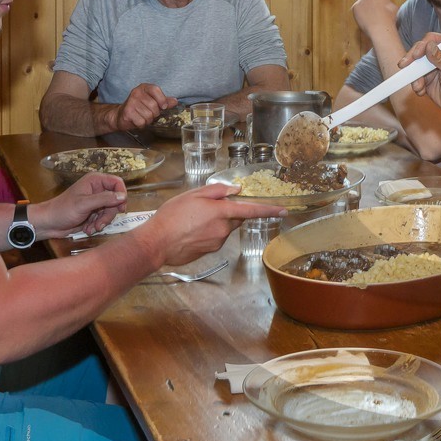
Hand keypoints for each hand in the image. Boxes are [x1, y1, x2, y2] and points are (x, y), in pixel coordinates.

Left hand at [39, 173, 128, 237]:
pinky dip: (97, 225)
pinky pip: (103, 218)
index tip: (120, 208)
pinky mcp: (93, 212)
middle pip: (115, 200)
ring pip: (110, 211)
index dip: (121, 194)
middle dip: (108, 214)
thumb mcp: (84, 204)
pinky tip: (88, 229)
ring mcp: (95, 202)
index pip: (117, 183)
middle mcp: (97, 189)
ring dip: (102, 222)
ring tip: (92, 228)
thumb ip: (104, 199)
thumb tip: (123, 197)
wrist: (49, 224)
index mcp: (95, 181)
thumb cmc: (63, 210)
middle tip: (100, 224)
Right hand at [112, 84, 175, 132]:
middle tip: (148, 113)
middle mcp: (136, 93)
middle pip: (154, 106)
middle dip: (154, 114)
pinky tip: (137, 121)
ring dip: (148, 120)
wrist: (121, 115)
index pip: (156, 89)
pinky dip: (141, 124)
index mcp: (144, 87)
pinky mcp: (127, 112)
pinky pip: (142, 121)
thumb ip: (164, 101)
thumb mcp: (152, 102)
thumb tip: (175, 101)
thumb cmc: (139, 108)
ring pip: (149, 115)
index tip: (164, 107)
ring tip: (142, 117)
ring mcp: (131, 102)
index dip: (162, 99)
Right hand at [150, 184, 285, 268]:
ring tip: (194, 219)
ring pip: (225, 228)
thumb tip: (235, 190)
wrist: (157, 243)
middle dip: (228, 211)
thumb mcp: (192, 195)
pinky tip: (192, 229)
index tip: (283, 211)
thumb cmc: (171, 217)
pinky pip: (216, 237)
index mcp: (221, 212)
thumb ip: (216, 191)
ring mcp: (218, 241)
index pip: (251, 210)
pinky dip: (209, 231)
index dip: (269, 210)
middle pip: (236, 218)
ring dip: (217, 221)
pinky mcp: (211, 250)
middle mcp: (223, 228)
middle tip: (207, 207)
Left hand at [351, 0, 400, 33]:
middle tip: (372, 10)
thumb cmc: (389, 21)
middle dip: (369, 0)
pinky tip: (365, 19)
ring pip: (361, 2)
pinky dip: (359, 13)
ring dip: (364, 7)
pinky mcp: (355, 7)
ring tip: (370, 17)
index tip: (377, 0)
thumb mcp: (394, 7)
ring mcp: (361, 0)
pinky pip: (356, 9)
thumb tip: (386, 3)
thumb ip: (387, 2)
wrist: (381, 29)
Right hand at [404, 32, 440, 122]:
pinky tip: (422, 91)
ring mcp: (430, 66)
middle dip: (411, 59)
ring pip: (414, 65)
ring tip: (419, 86)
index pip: (431, 40)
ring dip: (414, 76)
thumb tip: (429, 46)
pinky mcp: (424, 77)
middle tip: (404, 66)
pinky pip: (414, 78)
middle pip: (419, 50)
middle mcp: (438, 55)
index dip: (422, 45)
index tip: (416, 55)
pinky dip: (416, 85)